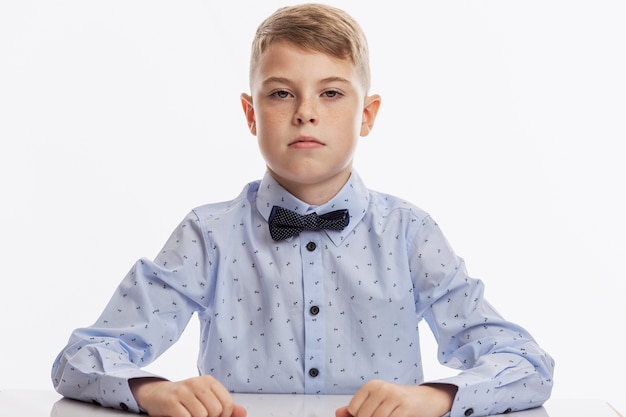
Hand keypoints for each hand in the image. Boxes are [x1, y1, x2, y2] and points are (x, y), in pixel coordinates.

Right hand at [129, 376, 246, 416]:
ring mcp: (184, 390)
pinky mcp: (171, 401)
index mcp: (209, 381)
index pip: (227, 404)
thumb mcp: (205, 399)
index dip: (223, 416)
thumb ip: (224, 406)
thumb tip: (243, 412)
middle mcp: (198, 383)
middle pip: (216, 410)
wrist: (155, 394)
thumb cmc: (183, 399)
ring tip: (190, 416)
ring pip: (202, 415)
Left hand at [335, 380, 456, 416]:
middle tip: (385, 415)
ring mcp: (394, 397)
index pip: (354, 410)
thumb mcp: (377, 402)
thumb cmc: (401, 402)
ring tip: (391, 416)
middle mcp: (382, 388)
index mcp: (372, 385)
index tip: (372, 415)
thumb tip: (338, 414)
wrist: (429, 399)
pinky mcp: (405, 407)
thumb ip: (357, 408)